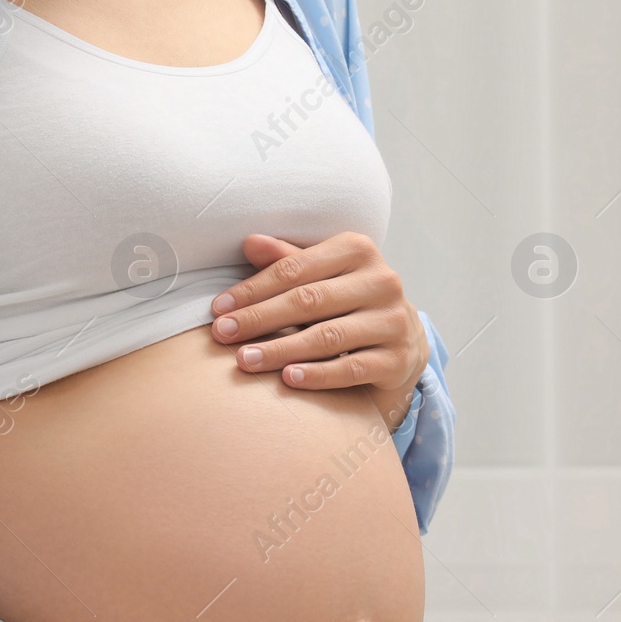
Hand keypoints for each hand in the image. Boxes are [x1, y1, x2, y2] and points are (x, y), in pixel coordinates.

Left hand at [210, 232, 428, 429]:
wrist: (402, 340)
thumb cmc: (348, 302)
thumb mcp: (322, 276)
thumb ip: (288, 262)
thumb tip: (249, 242)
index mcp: (358, 250)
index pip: (295, 269)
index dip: (253, 289)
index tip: (218, 309)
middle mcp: (382, 281)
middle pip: (309, 300)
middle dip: (260, 318)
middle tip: (223, 335)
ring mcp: (393, 321)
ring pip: (328, 337)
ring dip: (281, 350)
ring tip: (245, 360)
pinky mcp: (397, 358)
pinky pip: (351, 368)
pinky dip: (318, 375)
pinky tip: (288, 379)